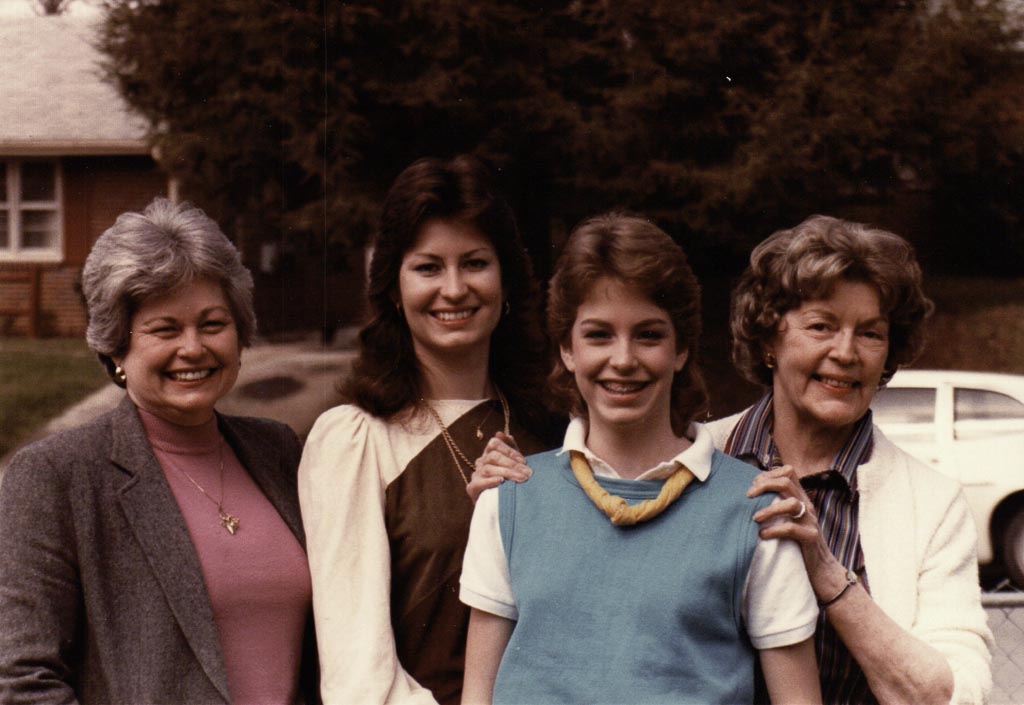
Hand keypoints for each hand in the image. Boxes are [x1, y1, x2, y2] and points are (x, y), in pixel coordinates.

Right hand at [466, 431, 531, 503]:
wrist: (501, 506)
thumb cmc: (509, 482)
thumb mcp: (513, 464)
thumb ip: (511, 448)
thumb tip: (506, 434)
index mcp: (489, 454)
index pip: (494, 443)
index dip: (509, 450)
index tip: (524, 461)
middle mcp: (481, 462)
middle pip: (493, 456)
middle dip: (511, 463)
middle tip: (527, 473)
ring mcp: (475, 475)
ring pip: (488, 468)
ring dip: (506, 472)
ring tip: (520, 479)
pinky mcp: (472, 488)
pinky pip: (478, 482)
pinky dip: (490, 481)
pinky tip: (501, 481)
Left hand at [747, 465, 845, 599]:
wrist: (822, 569)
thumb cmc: (799, 543)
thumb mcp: (790, 518)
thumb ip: (778, 505)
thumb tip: (751, 496)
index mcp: (801, 498)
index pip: (788, 472)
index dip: (769, 474)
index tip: (754, 485)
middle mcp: (806, 505)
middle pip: (787, 482)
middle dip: (764, 485)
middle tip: (749, 496)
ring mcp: (810, 521)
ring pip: (791, 503)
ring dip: (769, 509)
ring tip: (755, 518)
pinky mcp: (811, 538)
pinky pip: (792, 529)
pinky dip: (774, 530)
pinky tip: (762, 536)